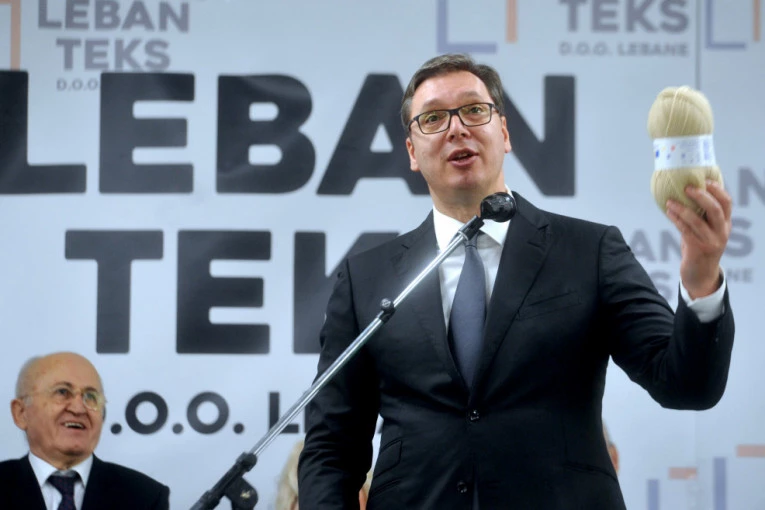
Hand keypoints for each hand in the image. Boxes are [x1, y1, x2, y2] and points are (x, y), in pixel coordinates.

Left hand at [665, 180, 731, 298]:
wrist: (700, 274)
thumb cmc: (700, 247)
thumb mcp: (705, 230)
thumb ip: (700, 216)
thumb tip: (684, 193)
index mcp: (725, 224)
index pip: (727, 204)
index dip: (718, 190)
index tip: (706, 180)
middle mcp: (721, 232)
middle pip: (715, 210)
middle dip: (701, 196)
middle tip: (687, 188)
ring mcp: (711, 242)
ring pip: (697, 221)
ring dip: (682, 209)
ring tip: (670, 201)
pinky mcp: (698, 249)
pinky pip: (686, 231)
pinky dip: (676, 220)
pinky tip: (669, 212)